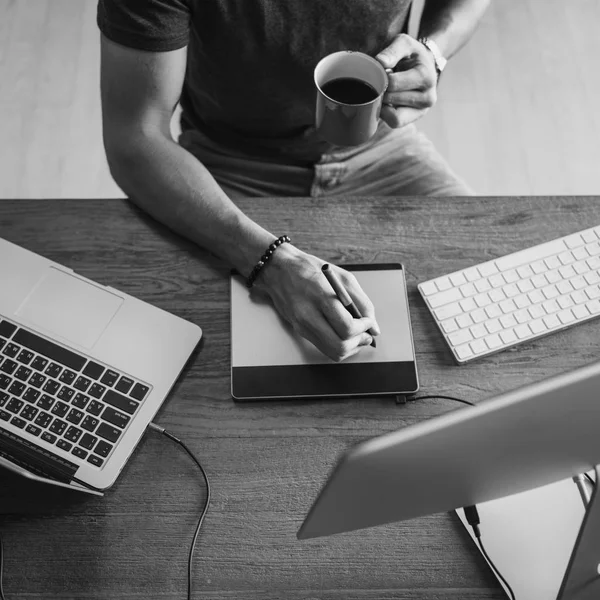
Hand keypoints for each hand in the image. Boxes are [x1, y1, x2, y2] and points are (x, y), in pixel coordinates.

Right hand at [254, 244, 380, 361]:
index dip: (364, 329)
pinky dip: (339, 345)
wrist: (278, 269)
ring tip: (357, 336)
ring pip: (333, 352)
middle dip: (359, 342)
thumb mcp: (343, 277)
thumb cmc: (311, 269)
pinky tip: (344, 335)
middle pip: (340, 345)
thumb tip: (374, 327)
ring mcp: (302, 326)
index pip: (347, 327)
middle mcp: (308, 315)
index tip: (369, 323)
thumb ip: (362, 302)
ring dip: (351, 348)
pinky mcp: (299, 331)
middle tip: (366, 334)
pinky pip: (324, 347)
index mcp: (320, 297)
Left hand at [375, 33, 438, 128]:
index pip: (393, 83)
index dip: (381, 78)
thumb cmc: (412, 54)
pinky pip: (395, 122)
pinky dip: (387, 114)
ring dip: (384, 104)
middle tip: (380, 82)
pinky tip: (387, 102)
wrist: (425, 65)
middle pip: (392, 99)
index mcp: (426, 77)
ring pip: (394, 116)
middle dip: (381, 91)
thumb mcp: (404, 43)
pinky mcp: (414, 118)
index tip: (380, 71)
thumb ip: (392, 50)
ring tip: (386, 91)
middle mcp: (428, 97)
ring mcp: (422, 111)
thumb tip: (380, 62)